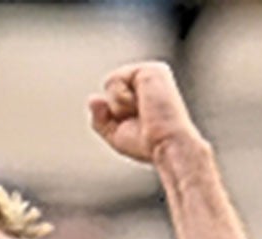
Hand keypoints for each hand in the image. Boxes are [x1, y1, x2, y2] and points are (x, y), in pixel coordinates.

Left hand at [88, 62, 205, 166]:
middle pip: (109, 90)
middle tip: (142, 122)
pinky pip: (114, 81)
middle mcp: (149, 80)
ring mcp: (150, 73)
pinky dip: (122, 99)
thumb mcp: (116, 135)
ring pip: (110, 83)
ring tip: (143, 113)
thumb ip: (100, 118)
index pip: (113, 98)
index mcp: (146, 94)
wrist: (168, 145)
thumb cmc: (149, 145)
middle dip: (116, 111)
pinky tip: (142, 104)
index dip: (117, 117)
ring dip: (120, 106)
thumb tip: (93, 98)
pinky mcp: (150, 69)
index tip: (141, 129)